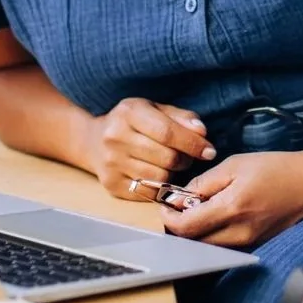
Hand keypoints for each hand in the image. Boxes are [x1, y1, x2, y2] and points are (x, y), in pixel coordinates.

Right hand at [83, 97, 215, 198]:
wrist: (93, 140)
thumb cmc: (133, 122)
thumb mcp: (155, 109)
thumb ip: (181, 118)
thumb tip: (202, 132)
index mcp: (129, 112)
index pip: (167, 132)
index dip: (192, 143)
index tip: (209, 151)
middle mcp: (116, 137)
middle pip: (166, 157)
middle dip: (185, 159)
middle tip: (188, 157)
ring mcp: (111, 163)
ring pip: (159, 177)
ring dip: (173, 173)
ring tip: (172, 164)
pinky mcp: (111, 184)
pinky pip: (147, 192)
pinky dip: (159, 186)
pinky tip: (157, 174)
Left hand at [160, 150, 302, 247]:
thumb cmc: (277, 168)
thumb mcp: (236, 164)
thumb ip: (205, 182)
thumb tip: (180, 196)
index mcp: (232, 208)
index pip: (186, 226)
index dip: (169, 217)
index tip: (165, 205)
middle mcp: (238, 233)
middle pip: (193, 241)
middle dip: (181, 224)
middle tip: (180, 205)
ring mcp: (247, 242)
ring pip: (208, 244)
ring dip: (197, 229)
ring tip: (202, 206)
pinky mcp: (254, 245)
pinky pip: (224, 244)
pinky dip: (213, 232)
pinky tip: (220, 213)